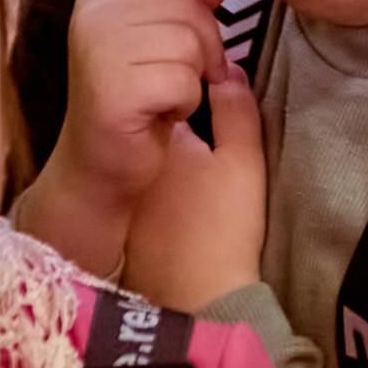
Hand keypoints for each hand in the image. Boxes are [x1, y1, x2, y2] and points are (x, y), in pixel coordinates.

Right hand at [14, 0, 232, 274]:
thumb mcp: (163, 39)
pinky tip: (159, 114)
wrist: (100, 168)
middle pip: (188, 2)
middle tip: (178, 74)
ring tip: (164, 94)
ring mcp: (99, 50)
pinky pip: (185, 80)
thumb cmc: (137, 98)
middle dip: (203, 42)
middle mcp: (95, 13)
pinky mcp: (114, 90)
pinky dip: (185, 102)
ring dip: (193, 75)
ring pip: (191, 41)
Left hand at [125, 62, 267, 310]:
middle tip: (209, 133)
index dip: (194, 93)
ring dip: (169, 155)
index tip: (216, 97)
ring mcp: (125, 194)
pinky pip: (143, 190)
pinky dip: (160, 187)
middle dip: (177, 121)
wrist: (200, 297)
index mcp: (161, 137)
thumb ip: (236, 110)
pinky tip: (183, 205)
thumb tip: (227, 70)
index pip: (171, 94)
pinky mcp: (125, 227)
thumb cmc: (225, 224)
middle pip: (157, 126)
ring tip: (201, 171)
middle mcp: (132, 159)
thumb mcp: (242, 160)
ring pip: (151, 159)